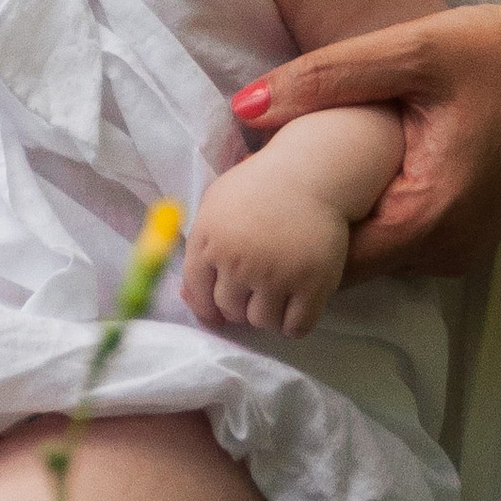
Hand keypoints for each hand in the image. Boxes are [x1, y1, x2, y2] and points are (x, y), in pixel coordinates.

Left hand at [182, 149, 354, 338]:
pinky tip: (296, 306)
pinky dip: (293, 324)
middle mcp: (239, 262)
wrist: (312, 173)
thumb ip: (199, 248)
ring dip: (267, 314)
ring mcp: (276, 275)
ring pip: (262, 321)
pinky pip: (295, 327)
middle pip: (230, 310)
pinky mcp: (312, 284)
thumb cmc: (260, 188)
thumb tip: (189, 297)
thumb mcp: (216, 206)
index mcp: (210, 242)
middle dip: (240, 305)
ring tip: (277, 294)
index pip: (198, 293)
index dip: (208, 305)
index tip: (221, 305)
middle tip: (256, 289)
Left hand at [231, 2, 500, 278]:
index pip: (328, 260)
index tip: (245, 198)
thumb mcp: (411, 51)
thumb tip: (244, 106)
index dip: (281, 233)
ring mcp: (458, 249)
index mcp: (428, 218)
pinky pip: (398, 237)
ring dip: (337, 218)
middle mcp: (444, 251)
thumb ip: (325, 78)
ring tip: (296, 169)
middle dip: (302, 227)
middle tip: (260, 179)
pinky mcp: (465, 233)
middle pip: (345, 262)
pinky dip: (369, 210)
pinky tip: (349, 170)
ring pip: (371, 252)